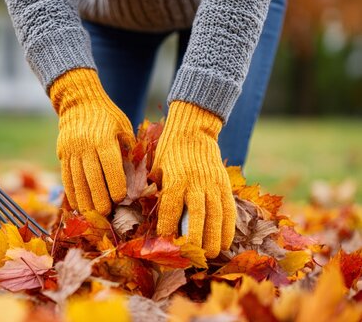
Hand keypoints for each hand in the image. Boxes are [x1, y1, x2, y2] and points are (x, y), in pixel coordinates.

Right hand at [50, 68, 134, 214]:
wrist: (79, 102)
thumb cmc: (107, 116)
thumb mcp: (123, 126)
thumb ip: (128, 148)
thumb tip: (135, 175)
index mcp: (103, 138)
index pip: (110, 166)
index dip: (115, 184)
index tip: (121, 198)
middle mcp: (85, 146)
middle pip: (92, 177)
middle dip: (99, 198)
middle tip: (106, 214)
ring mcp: (71, 150)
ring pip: (77, 180)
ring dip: (84, 200)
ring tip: (91, 215)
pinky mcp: (62, 154)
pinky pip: (66, 177)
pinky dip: (71, 192)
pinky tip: (77, 204)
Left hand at [150, 101, 235, 257]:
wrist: (193, 129)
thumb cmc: (169, 150)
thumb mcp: (157, 167)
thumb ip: (158, 190)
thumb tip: (157, 216)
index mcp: (176, 178)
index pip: (172, 208)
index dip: (169, 227)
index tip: (166, 242)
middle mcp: (196, 182)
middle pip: (198, 216)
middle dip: (196, 239)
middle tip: (193, 255)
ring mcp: (213, 183)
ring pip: (217, 215)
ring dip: (215, 238)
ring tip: (211, 254)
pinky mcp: (224, 184)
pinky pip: (229, 209)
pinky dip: (228, 227)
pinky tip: (225, 241)